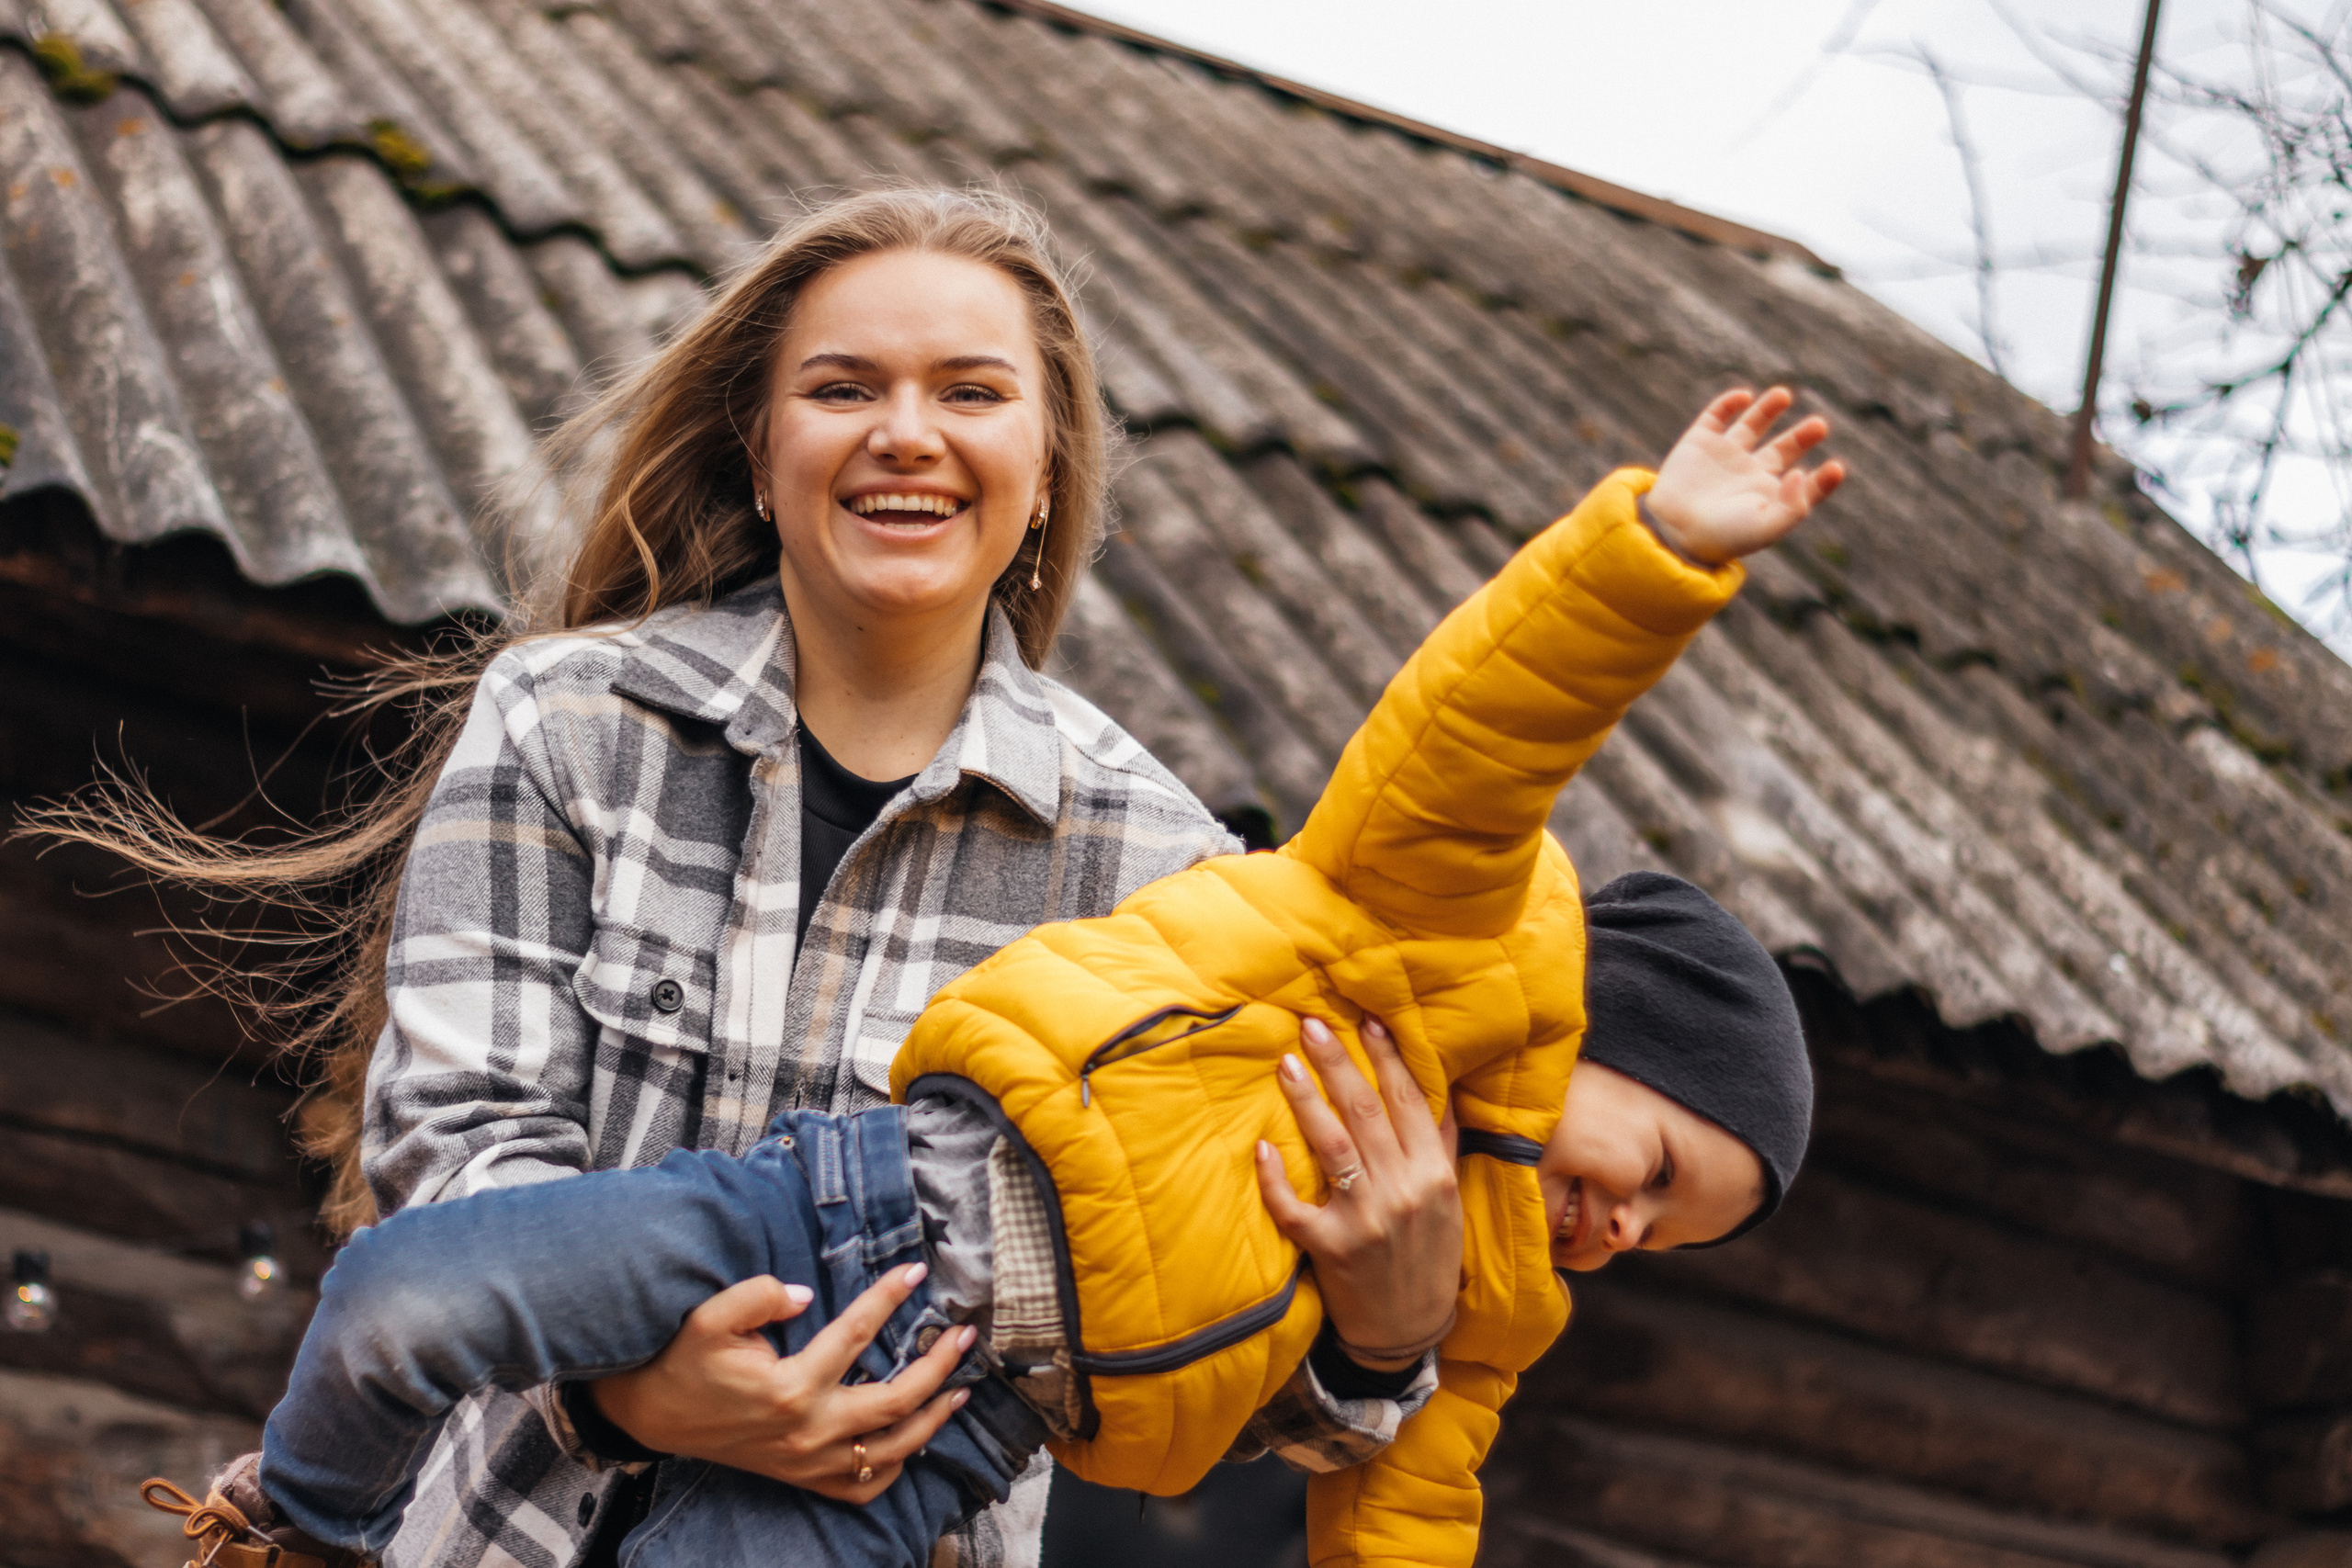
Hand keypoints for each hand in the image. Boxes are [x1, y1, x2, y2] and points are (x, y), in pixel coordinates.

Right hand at [586, 1265, 973, 1502]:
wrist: (652, 1414)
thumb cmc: (682, 1361)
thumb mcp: (709, 1318)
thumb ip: (759, 1297)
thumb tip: (806, 1295)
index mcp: (790, 1387)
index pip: (856, 1334)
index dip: (889, 1297)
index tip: (916, 1272)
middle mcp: (808, 1430)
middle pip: (895, 1401)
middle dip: (937, 1367)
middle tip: (964, 1336)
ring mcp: (808, 1461)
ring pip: (891, 1450)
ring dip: (933, 1420)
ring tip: (961, 1390)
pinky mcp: (802, 1478)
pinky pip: (863, 1486)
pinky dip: (895, 1466)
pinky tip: (913, 1440)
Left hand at [1255, 1016, 1463, 1371]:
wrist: (1408, 1330)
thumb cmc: (1428, 1255)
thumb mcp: (1448, 1199)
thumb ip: (1440, 1144)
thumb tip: (1436, 1085)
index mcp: (1434, 1175)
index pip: (1408, 1102)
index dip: (1386, 1058)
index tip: (1365, 1019)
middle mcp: (1402, 1192)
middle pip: (1365, 1112)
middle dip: (1337, 1062)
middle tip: (1310, 1023)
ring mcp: (1364, 1221)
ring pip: (1330, 1146)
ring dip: (1306, 1100)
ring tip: (1285, 1061)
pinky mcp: (1329, 1249)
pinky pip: (1294, 1207)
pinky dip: (1275, 1178)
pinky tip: (1261, 1146)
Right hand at [1646, 386, 1844, 564]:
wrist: (1673, 530)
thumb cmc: (1723, 536)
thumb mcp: (1765, 528)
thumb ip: (1793, 505)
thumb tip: (1801, 472)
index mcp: (1768, 497)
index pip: (1804, 485)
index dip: (1824, 479)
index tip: (1836, 468)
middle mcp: (1750, 474)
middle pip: (1785, 449)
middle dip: (1803, 436)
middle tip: (1820, 425)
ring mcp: (1725, 456)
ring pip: (1752, 425)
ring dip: (1769, 408)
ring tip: (1785, 395)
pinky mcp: (1700, 442)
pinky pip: (1717, 416)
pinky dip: (1730, 403)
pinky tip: (1745, 396)